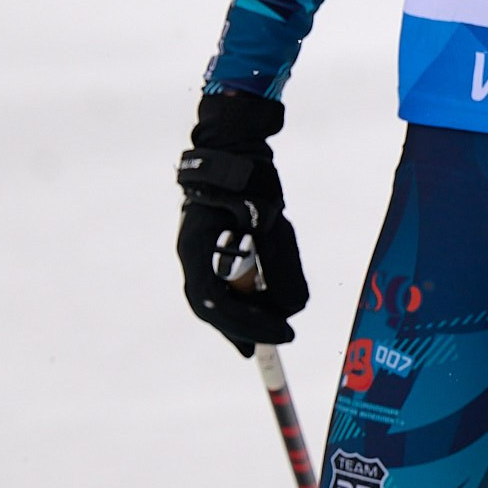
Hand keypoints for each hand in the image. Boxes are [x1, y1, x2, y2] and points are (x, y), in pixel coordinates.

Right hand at [176, 90, 308, 355]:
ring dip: (242, 312)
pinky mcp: (209, 242)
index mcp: (197, 251)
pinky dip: (241, 295)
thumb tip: (295, 308)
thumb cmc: (250, 180)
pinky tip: (260, 303)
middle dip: (244, 327)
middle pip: (211, 306)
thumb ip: (282, 266)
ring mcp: (197, 248)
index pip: (217, 304)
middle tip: (273, 343)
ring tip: (271, 327)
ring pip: (215, 294)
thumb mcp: (274, 224)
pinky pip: (220, 279)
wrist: (233, 144)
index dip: (250, 325)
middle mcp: (191, 254)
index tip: (284, 335)